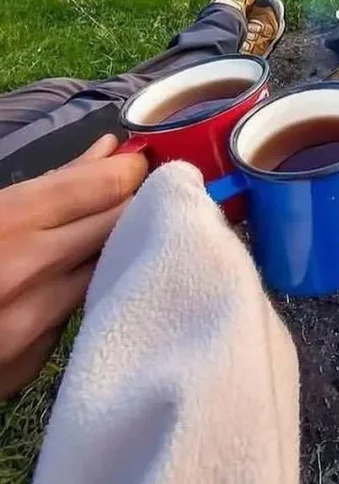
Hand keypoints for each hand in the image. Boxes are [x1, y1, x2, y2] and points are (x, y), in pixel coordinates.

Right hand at [0, 135, 146, 398]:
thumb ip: (51, 181)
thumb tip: (108, 152)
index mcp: (9, 221)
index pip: (107, 186)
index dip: (133, 171)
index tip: (142, 164)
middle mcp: (28, 274)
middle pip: (121, 227)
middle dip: (137, 207)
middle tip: (142, 194)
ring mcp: (30, 328)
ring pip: (106, 275)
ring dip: (115, 253)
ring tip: (107, 234)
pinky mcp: (25, 369)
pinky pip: (73, 318)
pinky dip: (78, 297)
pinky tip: (66, 284)